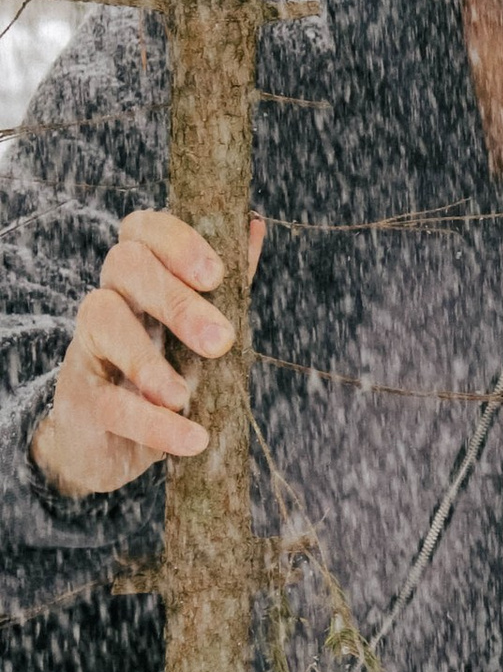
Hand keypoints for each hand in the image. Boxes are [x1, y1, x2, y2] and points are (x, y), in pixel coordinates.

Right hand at [29, 208, 266, 498]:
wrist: (109, 445)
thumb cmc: (165, 374)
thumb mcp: (199, 331)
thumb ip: (228, 285)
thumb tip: (254, 226)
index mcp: (141, 276)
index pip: (142, 229)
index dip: (176, 241)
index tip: (216, 275)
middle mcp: (108, 298)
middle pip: (125, 264)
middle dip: (175, 299)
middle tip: (220, 341)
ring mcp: (86, 344)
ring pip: (102, 320)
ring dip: (147, 359)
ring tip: (185, 395)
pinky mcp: (79, 397)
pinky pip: (109, 401)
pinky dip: (153, 423)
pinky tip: (190, 437)